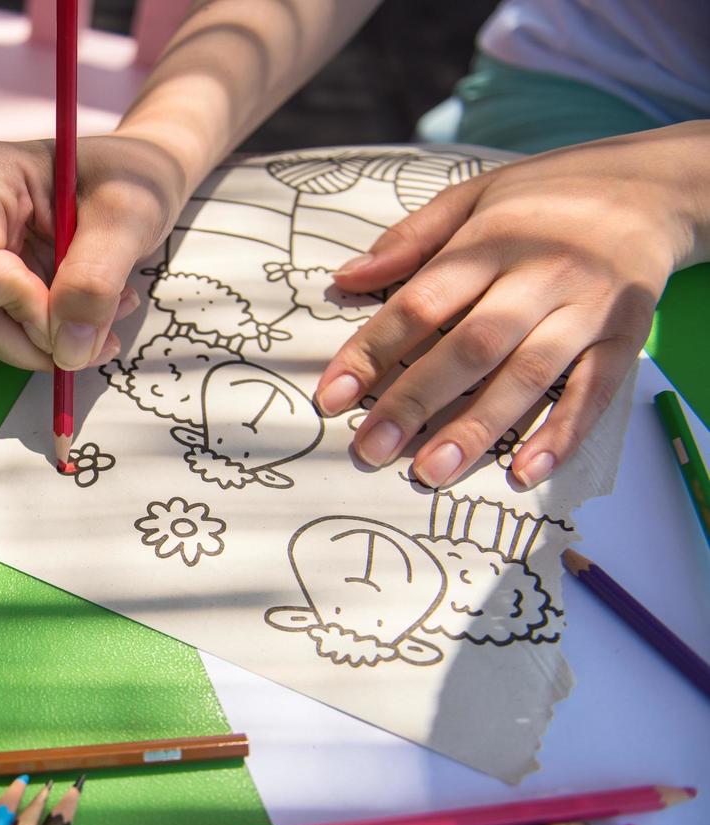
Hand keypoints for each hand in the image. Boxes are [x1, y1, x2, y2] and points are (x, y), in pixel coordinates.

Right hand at [0, 132, 189, 370]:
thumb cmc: (133, 177)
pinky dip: (54, 339)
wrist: (138, 179)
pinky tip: (94, 317)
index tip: (77, 308)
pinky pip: (9, 331)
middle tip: (103, 336)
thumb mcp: (128, 218)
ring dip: (53, 343)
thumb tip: (68, 351)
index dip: (21, 303)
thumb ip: (95, 279)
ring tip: (109, 319)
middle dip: (40, 336)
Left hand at [318, 123, 709, 488]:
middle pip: (471, 346)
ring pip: (527, 375)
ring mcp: (588, 309)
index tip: (332, 395)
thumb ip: (411, 239)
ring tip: (431, 472)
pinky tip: (525, 472)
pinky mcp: (627, 336)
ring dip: (478, 428)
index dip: (373, 350)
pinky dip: (562, 434)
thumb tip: (346, 278)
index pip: (422, 302)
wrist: (657, 187)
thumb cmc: (548, 196)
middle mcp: (542, 275)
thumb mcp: (475, 195)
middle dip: (415, 401)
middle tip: (371, 448)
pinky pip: (594, 391)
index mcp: (493, 240)